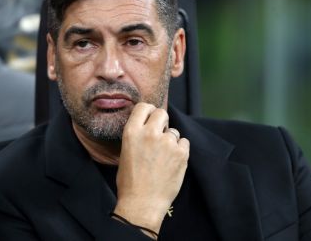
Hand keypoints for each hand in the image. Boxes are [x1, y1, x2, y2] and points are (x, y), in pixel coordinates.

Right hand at [113, 103, 189, 233]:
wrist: (142, 203)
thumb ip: (137, 136)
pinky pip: (184, 143)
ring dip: (171, 140)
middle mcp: (150, 133)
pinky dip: (180, 150)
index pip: (143, 107)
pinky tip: (173, 161)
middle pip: (161, 113)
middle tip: (160, 134)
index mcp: (132, 132)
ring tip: (164, 157)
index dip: (149, 111)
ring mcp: (167, 142)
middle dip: (162, 121)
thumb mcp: (125, 152)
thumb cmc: (130, 182)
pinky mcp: (181, 153)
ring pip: (174, 131)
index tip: (151, 117)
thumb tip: (147, 127)